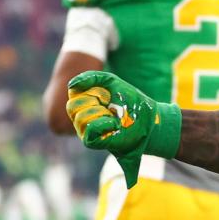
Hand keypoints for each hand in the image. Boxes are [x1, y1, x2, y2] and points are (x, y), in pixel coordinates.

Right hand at [65, 71, 181, 187]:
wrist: (148, 117)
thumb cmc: (129, 100)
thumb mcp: (110, 81)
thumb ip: (91, 77)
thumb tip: (70, 86)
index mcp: (84, 104)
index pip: (73, 95)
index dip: (91, 91)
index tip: (107, 94)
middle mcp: (82, 118)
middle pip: (73, 106)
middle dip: (94, 101)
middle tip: (111, 105)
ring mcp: (86, 131)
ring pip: (80, 118)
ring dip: (100, 113)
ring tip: (114, 116)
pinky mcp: (95, 142)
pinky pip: (88, 131)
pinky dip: (101, 124)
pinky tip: (114, 123)